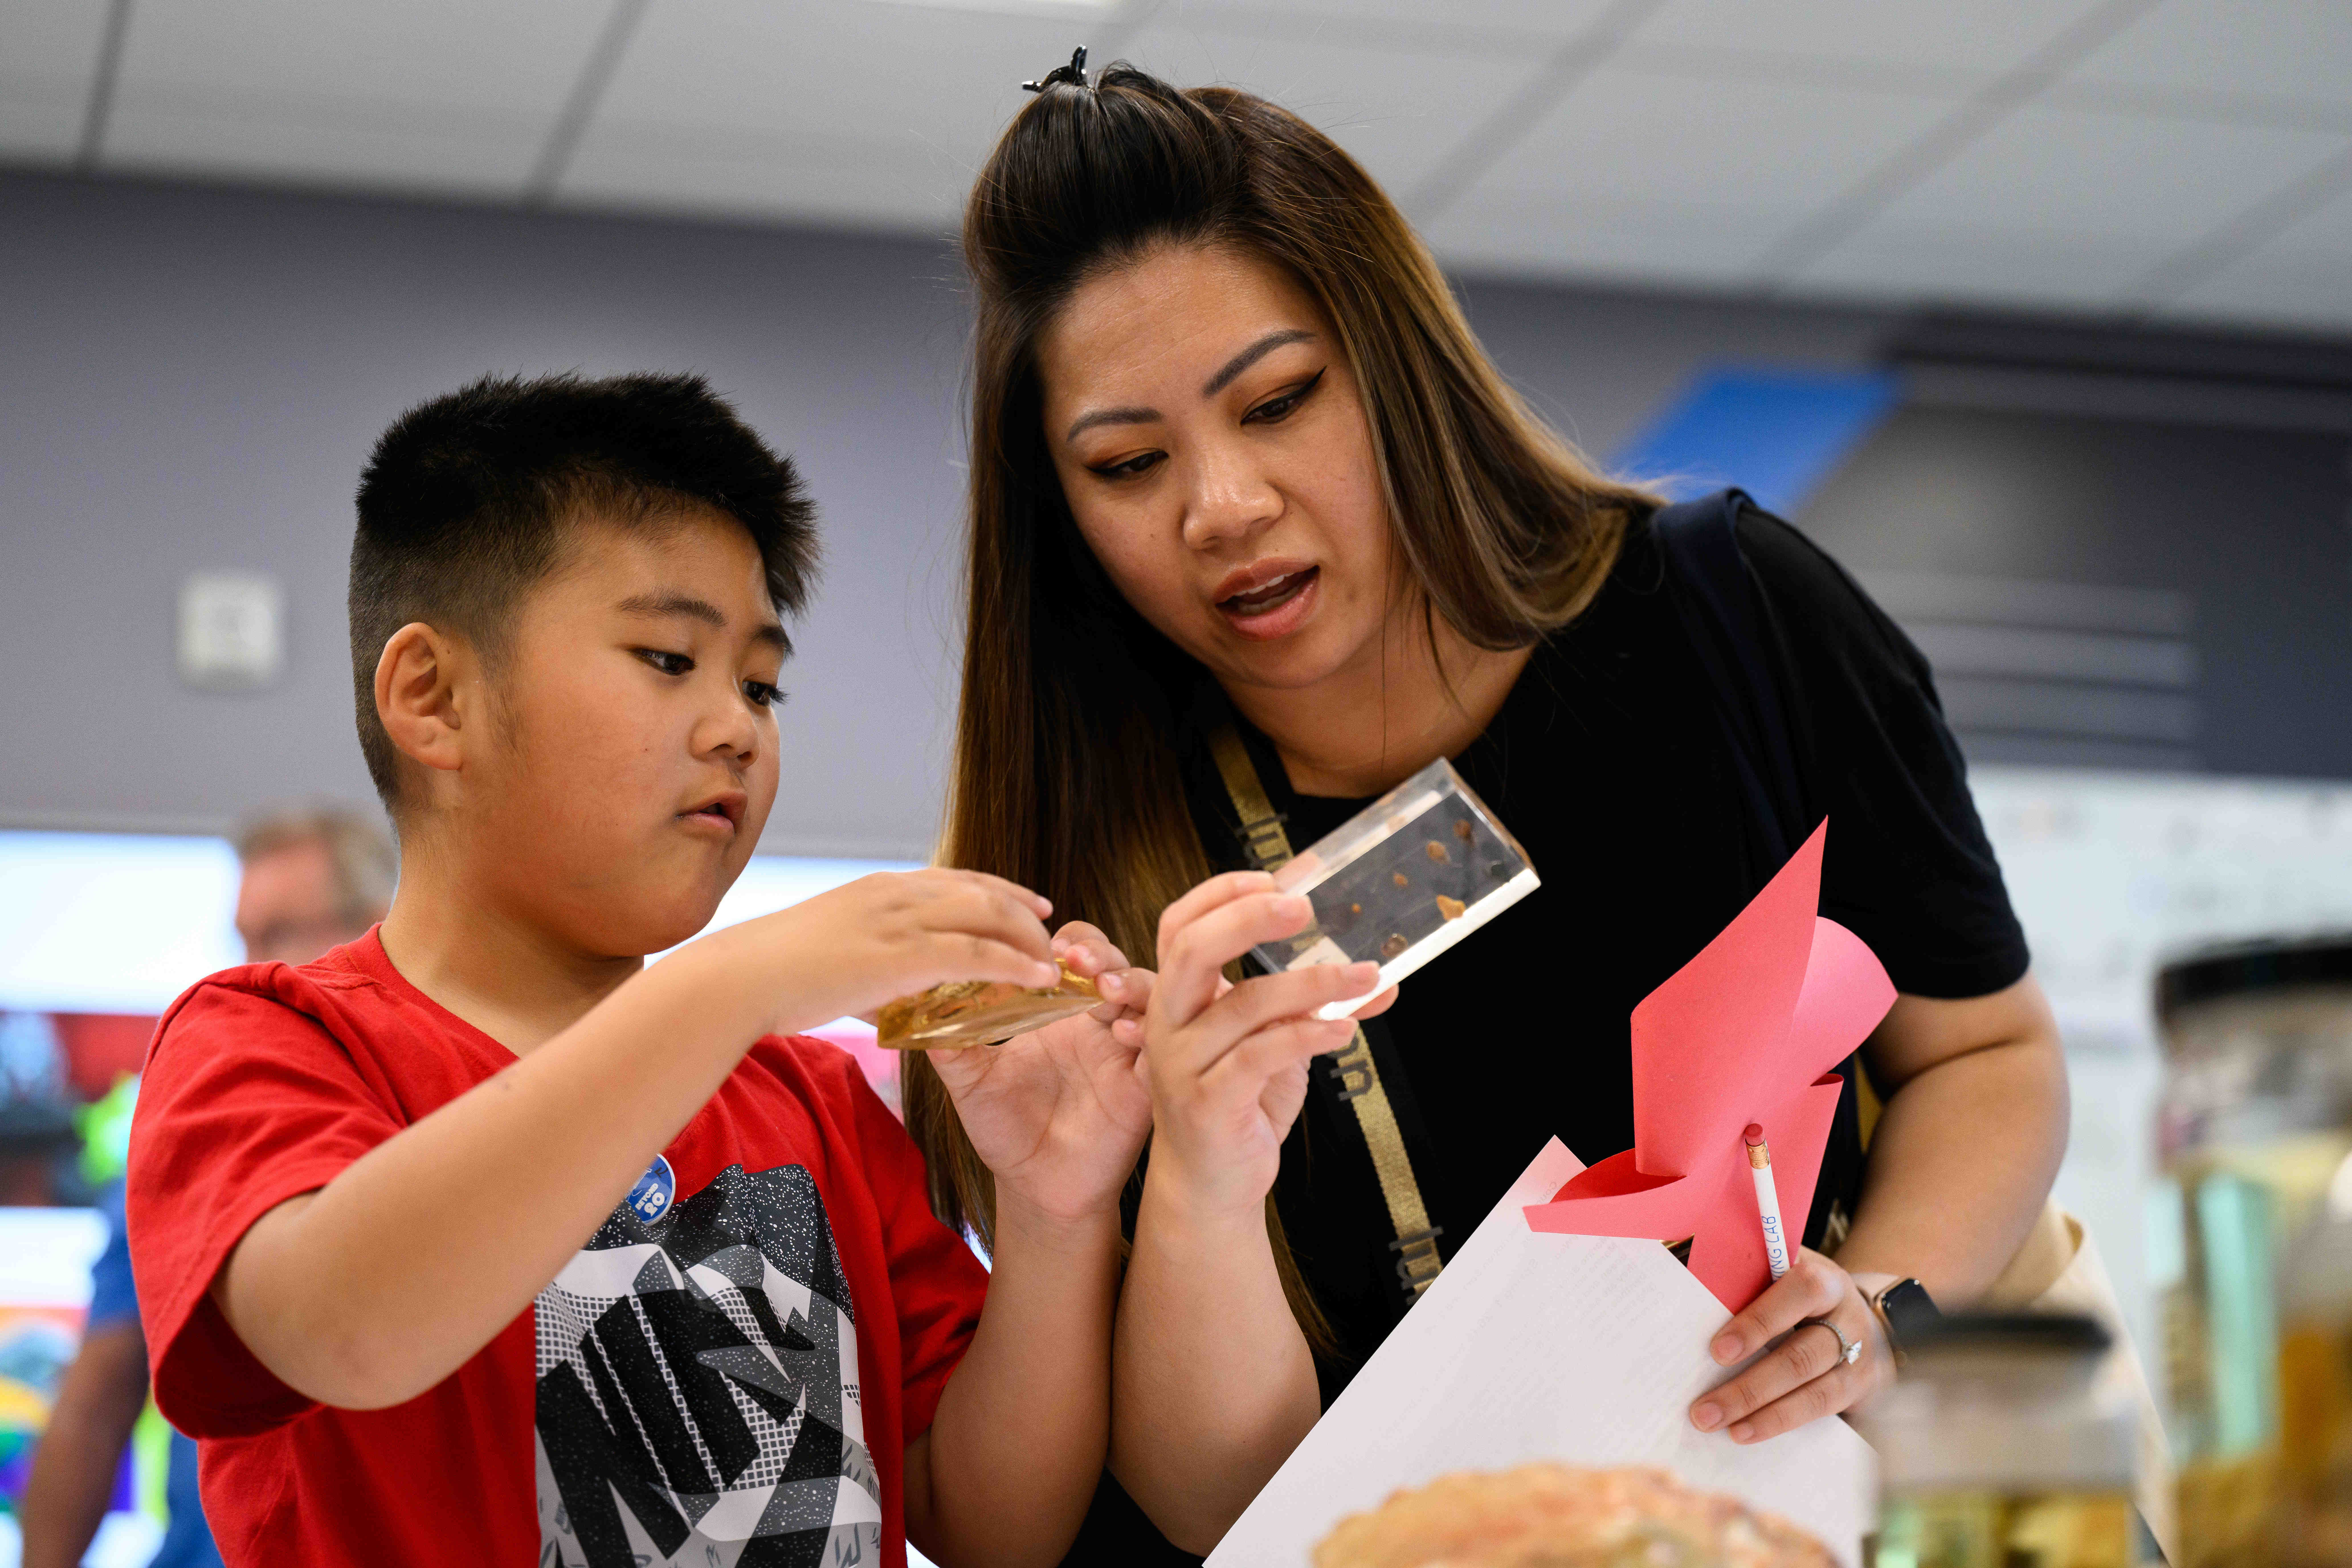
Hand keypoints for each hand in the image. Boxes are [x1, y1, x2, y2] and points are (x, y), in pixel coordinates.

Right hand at [755, 868, 1059, 1036]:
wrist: (740, 979)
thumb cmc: (774, 974)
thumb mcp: (830, 953)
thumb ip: (865, 967)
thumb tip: (881, 995)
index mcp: (879, 889)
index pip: (956, 878)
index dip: (1000, 889)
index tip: (1030, 903)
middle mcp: (895, 893)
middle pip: (982, 891)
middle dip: (1024, 912)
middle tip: (1052, 935)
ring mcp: (898, 920)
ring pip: (988, 915)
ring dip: (1027, 939)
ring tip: (1052, 964)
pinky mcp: (900, 954)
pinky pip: (976, 953)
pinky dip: (1015, 963)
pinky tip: (1039, 979)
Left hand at [924, 922, 1153, 1227]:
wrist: (1034, 1187)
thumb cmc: (1006, 1129)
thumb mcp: (971, 1082)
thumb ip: (951, 1045)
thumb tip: (916, 1005)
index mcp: (1062, 1012)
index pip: (1079, 953)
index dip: (1074, 941)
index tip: (1052, 946)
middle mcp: (1100, 1024)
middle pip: (1118, 965)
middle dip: (1104, 955)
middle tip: (1079, 962)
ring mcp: (1126, 1052)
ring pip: (1150, 997)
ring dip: (1132, 984)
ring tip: (1106, 990)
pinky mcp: (1146, 1086)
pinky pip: (1161, 1049)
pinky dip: (1149, 1034)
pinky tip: (1124, 1035)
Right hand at [1139, 872, 1396, 1218]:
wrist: (1211, 1184)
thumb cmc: (1241, 1104)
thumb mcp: (1278, 1045)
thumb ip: (1313, 1008)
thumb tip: (1380, 978)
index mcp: (1177, 997)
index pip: (1180, 925)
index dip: (1221, 894)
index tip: (1273, 878)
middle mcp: (1170, 1023)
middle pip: (1193, 949)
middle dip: (1248, 918)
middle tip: (1303, 909)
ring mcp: (1182, 1063)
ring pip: (1243, 1004)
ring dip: (1312, 983)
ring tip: (1365, 977)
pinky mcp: (1206, 1102)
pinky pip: (1259, 1056)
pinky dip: (1307, 1035)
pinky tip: (1343, 1030)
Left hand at [1688, 1249, 1893, 1442]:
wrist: (1865, 1322)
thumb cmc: (1804, 1296)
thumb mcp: (1787, 1277)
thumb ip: (1753, 1278)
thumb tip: (1696, 1282)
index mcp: (1827, 1282)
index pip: (1800, 1293)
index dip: (1760, 1321)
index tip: (1718, 1350)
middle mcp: (1848, 1321)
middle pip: (1801, 1357)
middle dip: (1749, 1387)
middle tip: (1703, 1409)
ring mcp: (1859, 1360)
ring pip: (1813, 1393)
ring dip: (1763, 1415)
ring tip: (1721, 1426)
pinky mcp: (1858, 1391)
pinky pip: (1820, 1412)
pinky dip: (1780, 1423)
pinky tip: (1746, 1432)